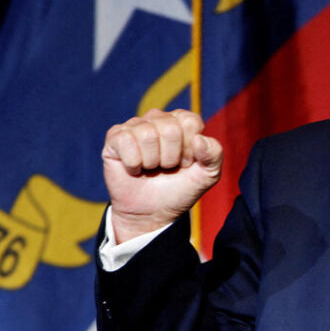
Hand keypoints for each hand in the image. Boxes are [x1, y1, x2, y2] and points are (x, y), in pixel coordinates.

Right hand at [102, 109, 222, 242]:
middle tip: (166, 168)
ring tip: (151, 168)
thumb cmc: (180, 189)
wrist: (152, 212)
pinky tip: (134, 169)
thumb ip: (214, 154)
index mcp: (182, 121)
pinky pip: (126, 141)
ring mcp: (135, 126)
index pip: (191, 122)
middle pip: (170, 129)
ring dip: (152, 161)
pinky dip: (133, 163)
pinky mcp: (115, 137)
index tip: (186, 163)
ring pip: (147, 135)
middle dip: (171, 157)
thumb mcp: (207, 175)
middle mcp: (158, 118)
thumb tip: (200, 139)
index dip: (190, 149)